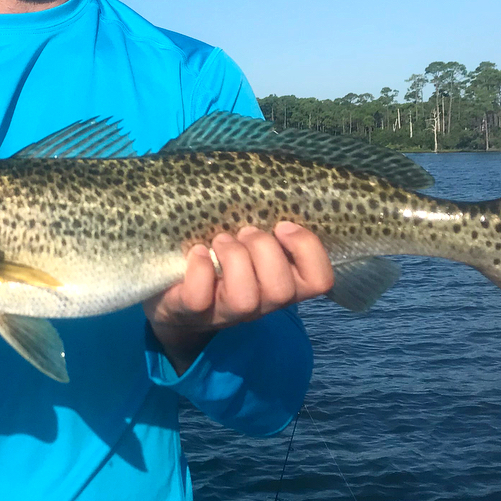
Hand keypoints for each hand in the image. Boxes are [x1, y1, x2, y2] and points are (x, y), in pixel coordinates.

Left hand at [144, 222, 332, 373]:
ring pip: (245, 298)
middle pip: (282, 289)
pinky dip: (200, 268)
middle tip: (244, 232)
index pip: (320, 280)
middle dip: (263, 249)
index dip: (307, 249)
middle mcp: (262, 304)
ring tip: (220, 241)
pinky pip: (199, 297)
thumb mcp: (255, 244)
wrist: (179, 297)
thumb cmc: (226, 258)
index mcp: (285, 283)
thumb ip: (272, 227)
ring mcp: (227, 312)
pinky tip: (197, 252)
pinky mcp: (192, 312)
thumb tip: (274, 188)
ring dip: (233, 258)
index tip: (282, 225)